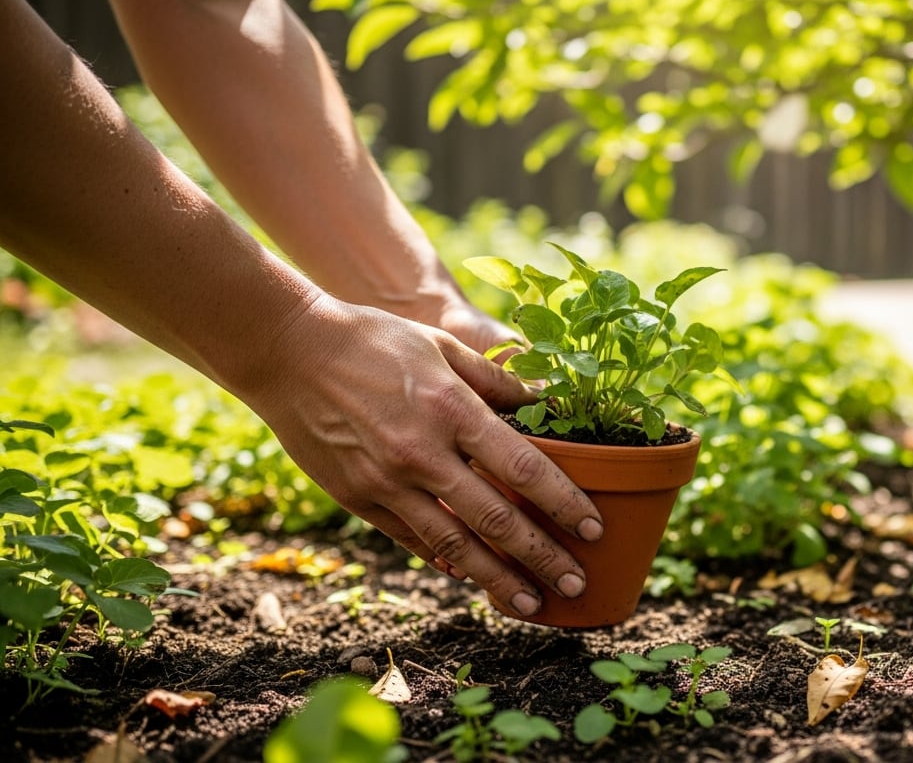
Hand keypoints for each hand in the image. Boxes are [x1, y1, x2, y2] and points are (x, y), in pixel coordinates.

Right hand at [241, 294, 601, 616]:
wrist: (289, 353)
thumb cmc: (374, 341)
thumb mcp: (442, 347)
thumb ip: (496, 380)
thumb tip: (546, 400)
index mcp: (453, 410)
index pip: (524, 466)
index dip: (563, 502)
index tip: (593, 528)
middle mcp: (424, 453)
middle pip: (496, 518)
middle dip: (542, 556)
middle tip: (575, 584)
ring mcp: (388, 481)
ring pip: (454, 544)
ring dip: (497, 578)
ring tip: (530, 603)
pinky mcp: (358, 498)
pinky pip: (410, 538)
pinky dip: (445, 560)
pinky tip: (470, 577)